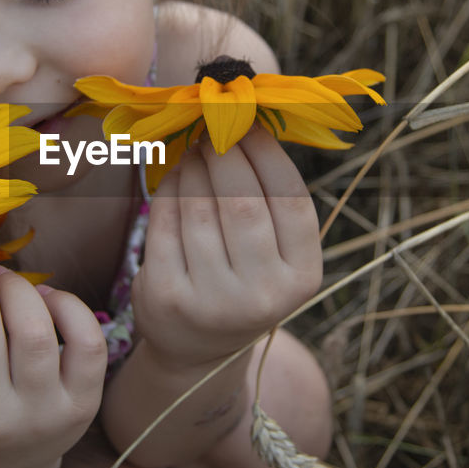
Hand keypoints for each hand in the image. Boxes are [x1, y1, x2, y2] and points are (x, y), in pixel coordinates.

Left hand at [132, 126, 322, 371]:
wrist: (199, 348)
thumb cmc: (244, 280)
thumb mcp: (276, 254)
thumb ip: (272, 200)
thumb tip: (251, 120)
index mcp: (303, 277)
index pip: (291, 200)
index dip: (269, 154)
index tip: (251, 123)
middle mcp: (263, 295)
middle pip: (243, 202)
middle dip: (226, 154)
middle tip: (215, 130)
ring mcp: (213, 300)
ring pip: (199, 210)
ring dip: (195, 168)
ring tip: (196, 151)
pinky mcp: (168, 296)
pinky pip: (165, 224)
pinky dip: (170, 190)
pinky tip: (176, 176)